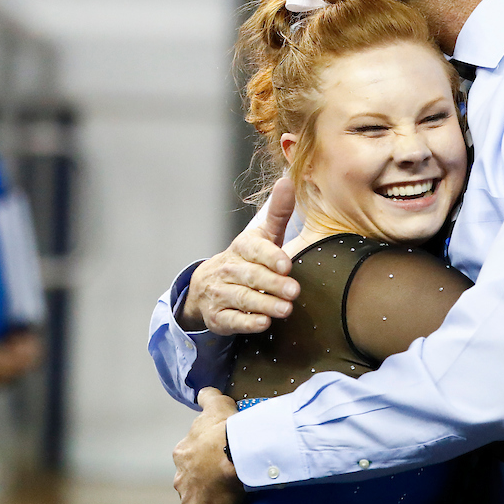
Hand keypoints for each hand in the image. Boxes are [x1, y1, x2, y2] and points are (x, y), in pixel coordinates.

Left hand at [173, 388, 242, 503]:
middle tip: (225, 478)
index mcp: (183, 453)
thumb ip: (207, 397)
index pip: (190, 458)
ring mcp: (190, 500)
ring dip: (209, 502)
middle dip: (203, 482)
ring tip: (229, 498)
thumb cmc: (224, 429)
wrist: (235, 452)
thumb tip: (203, 391)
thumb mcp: (216, 404)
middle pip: (191, 482)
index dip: (204, 459)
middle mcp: (181, 477)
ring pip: (197, 502)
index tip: (218, 458)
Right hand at [179, 178, 299, 334]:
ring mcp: (221, 294)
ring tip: (286, 309)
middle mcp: (229, 270)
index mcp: (242, 247)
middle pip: (252, 276)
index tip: (287, 264)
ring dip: (265, 304)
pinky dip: (247, 322)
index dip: (270, 257)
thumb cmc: (248, 258)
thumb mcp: (263, 235)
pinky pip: (233, 320)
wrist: (209, 286)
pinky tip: (263, 323)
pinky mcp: (219, 316)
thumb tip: (287, 180)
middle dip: (273, 283)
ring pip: (243, 299)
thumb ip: (278, 212)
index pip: (255, 249)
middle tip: (295, 291)